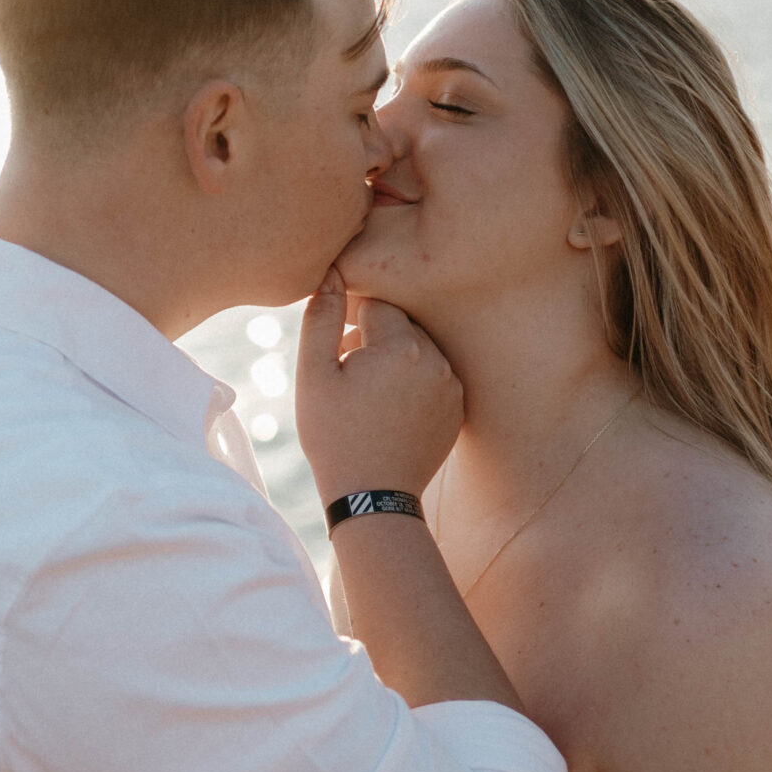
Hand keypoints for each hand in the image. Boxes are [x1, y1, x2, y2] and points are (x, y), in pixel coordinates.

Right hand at [294, 271, 462, 505]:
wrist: (372, 498)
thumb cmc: (334, 436)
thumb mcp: (314, 375)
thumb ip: (322, 318)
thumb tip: (332, 273)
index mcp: (403, 346)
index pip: (376, 304)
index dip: (350, 322)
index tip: (338, 350)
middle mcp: (437, 360)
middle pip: (401, 325)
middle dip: (373, 338)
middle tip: (347, 373)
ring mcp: (452, 386)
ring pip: (419, 350)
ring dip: (394, 359)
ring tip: (366, 394)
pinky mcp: (458, 409)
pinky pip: (433, 377)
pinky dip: (412, 383)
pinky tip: (388, 410)